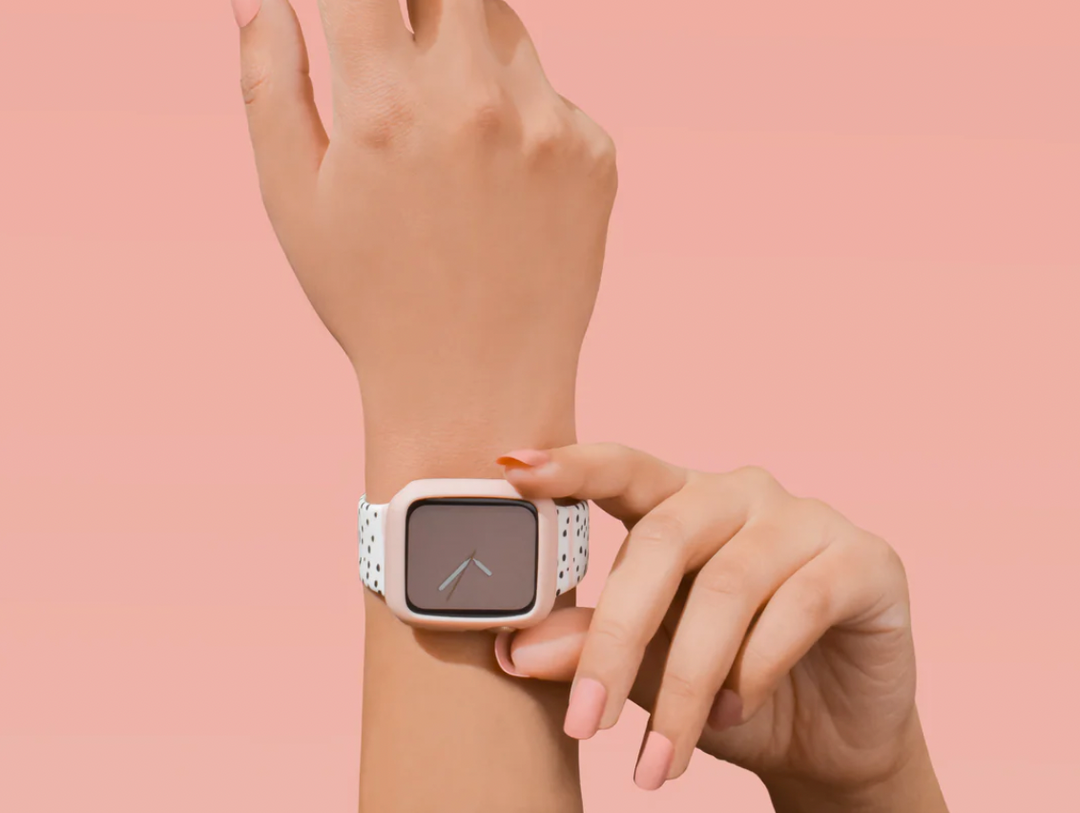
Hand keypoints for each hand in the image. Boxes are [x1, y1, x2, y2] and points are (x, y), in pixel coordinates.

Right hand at [234, 0, 616, 451]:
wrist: (477, 388)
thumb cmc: (372, 302)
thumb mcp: (294, 201)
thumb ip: (269, 83)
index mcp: (386, 106)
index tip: (356, 18)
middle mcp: (475, 100)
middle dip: (416, 3)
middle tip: (400, 48)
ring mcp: (547, 125)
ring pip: (503, 25)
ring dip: (466, 47)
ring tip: (445, 128)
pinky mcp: (595, 154)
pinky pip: (552, 93)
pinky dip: (520, 110)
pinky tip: (497, 180)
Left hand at [494, 445, 946, 808]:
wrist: (829, 742)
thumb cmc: (727, 689)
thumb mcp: (647, 670)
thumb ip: (589, 646)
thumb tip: (514, 650)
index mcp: (680, 502)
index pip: (622, 468)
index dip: (571, 465)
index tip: (513, 470)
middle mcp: (741, 493)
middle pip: (664, 537)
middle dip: (617, 638)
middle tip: (585, 723)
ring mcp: (806, 519)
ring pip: (727, 587)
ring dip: (687, 683)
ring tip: (666, 751)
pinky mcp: (864, 560)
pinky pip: (798, 604)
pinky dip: (756, 668)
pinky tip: (738, 709)